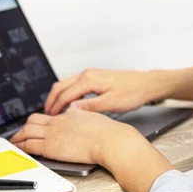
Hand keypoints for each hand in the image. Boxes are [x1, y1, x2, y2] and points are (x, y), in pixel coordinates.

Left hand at [10, 108, 146, 165]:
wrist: (110, 140)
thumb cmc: (109, 133)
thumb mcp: (95, 117)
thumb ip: (84, 115)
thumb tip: (78, 112)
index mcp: (70, 114)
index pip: (50, 115)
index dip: (42, 121)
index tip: (39, 126)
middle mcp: (59, 121)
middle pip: (34, 119)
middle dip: (25, 126)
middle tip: (20, 133)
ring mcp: (53, 133)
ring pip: (27, 131)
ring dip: (19, 136)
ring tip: (14, 141)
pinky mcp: (50, 146)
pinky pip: (29, 145)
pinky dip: (21, 146)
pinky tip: (19, 149)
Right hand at [44, 69, 162, 115]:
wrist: (146, 84)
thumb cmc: (132, 93)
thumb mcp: (111, 103)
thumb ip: (89, 106)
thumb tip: (71, 109)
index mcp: (89, 79)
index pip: (64, 94)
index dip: (55, 107)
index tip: (49, 118)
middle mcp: (87, 73)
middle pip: (61, 86)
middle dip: (51, 100)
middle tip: (46, 115)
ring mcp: (90, 73)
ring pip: (66, 84)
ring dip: (58, 96)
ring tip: (54, 111)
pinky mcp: (95, 76)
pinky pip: (74, 84)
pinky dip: (67, 93)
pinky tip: (68, 104)